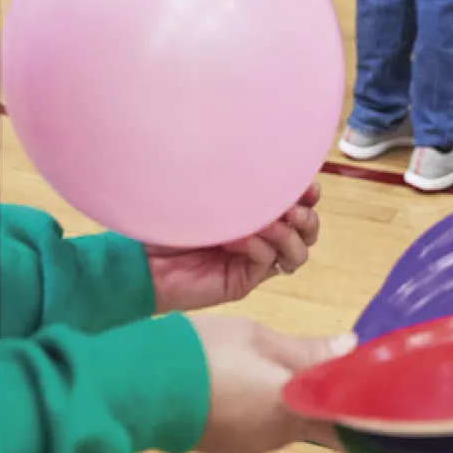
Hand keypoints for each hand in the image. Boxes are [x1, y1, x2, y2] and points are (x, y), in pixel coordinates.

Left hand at [148, 182, 321, 314]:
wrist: (143, 258)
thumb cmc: (172, 218)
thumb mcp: (212, 194)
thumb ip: (244, 186)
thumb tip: (272, 171)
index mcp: (257, 209)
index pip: (298, 201)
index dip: (309, 193)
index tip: (308, 184)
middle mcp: (262, 234)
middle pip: (308, 230)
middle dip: (308, 217)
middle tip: (294, 209)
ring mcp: (255, 260)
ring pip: (298, 252)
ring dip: (291, 235)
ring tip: (275, 224)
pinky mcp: (244, 282)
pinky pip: (268, 264)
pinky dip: (261, 248)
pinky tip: (241, 239)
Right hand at [192, 315, 355, 452]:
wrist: (143, 385)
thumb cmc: (206, 352)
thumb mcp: (258, 338)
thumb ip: (306, 350)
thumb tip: (350, 348)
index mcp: (289, 407)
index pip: (340, 417)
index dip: (356, 401)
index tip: (369, 383)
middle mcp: (275, 436)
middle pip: (314, 419)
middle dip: (323, 396)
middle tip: (329, 363)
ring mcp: (249, 446)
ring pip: (286, 422)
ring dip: (291, 399)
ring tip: (283, 364)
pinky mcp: (228, 447)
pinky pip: (260, 428)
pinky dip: (265, 407)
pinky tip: (252, 382)